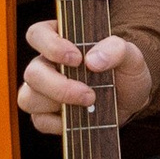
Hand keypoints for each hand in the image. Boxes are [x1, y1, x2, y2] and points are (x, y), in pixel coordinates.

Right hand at [19, 18, 154, 134]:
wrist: (131, 100)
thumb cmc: (124, 71)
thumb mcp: (130, 55)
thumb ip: (116, 49)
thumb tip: (92, 61)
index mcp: (59, 38)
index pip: (37, 34)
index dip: (50, 46)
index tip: (77, 58)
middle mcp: (46, 64)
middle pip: (32, 72)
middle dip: (59, 86)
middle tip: (88, 94)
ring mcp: (43, 91)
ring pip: (28, 98)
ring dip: (58, 104)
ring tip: (88, 104)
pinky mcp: (46, 115)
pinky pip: (39, 121)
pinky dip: (60, 123)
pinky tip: (81, 118)